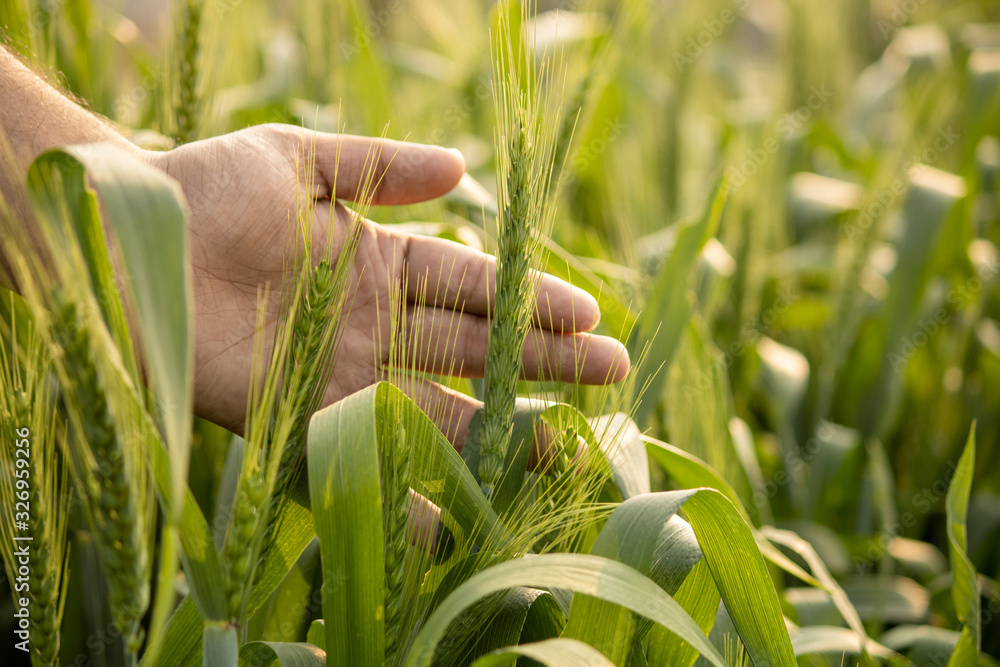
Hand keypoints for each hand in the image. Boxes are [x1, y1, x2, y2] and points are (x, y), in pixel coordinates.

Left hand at [145, 123, 629, 449]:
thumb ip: (377, 163)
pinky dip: (414, 490)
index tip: (590, 313)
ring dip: (499, 427)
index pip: (473, 284)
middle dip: (541, 360)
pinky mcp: (305, 419)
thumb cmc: (207, 189)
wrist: (130, 244)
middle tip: (610, 374)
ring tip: (561, 445)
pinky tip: (462, 516)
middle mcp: (374, 324)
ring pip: (439, 405)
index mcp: (380, 262)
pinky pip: (371, 454)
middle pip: (474, 347)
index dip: (530, 298)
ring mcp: (344, 375)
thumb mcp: (298, 158)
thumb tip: (461, 166)